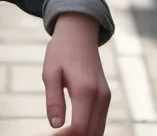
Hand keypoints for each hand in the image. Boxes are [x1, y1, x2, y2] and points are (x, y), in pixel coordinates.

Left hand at [43, 13, 109, 134]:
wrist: (79, 31)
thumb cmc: (61, 50)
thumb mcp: (50, 72)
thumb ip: (53, 100)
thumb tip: (56, 125)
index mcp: (85, 90)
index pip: (80, 127)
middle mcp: (100, 96)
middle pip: (92, 133)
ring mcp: (106, 96)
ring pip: (98, 130)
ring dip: (83, 135)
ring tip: (63, 134)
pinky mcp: (106, 95)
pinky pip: (100, 121)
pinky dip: (89, 129)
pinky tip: (73, 128)